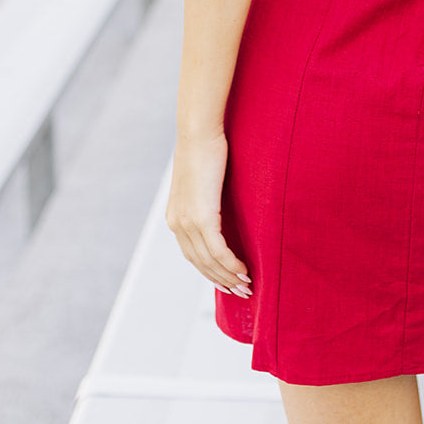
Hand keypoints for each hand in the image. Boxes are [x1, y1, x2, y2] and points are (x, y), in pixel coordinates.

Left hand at [165, 131, 252, 296]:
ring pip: (210, 260)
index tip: (227, 281)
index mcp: (175, 217)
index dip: (210, 271)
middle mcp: (178, 224)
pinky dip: (231, 264)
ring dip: (229, 276)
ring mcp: (188, 222)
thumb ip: (206, 197)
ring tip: (247, 285)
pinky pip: (218, 250)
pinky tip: (244, 270)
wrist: (198, 132)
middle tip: (242, 291)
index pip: (192, 254)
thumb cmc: (204, 148)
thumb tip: (220, 204)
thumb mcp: (201, 179)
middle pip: (200, 263)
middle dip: (221, 280)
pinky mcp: (202, 217)